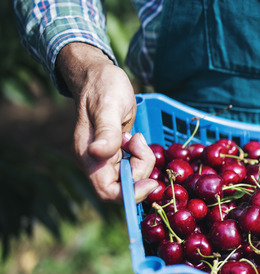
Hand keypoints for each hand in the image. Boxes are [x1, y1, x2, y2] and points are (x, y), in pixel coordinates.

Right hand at [56, 43, 156, 202]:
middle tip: (140, 143)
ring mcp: (106, 158)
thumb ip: (106, 132)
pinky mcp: (117, 153)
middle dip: (140, 170)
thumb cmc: (103, 87)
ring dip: (142, 160)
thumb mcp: (109, 107)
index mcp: (89, 156)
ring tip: (136, 136)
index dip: (131, 193)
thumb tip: (97, 154)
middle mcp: (96, 162)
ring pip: (132, 176)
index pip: (108, 192)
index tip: (151, 180)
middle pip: (125, 186)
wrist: (99, 75)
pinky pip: (134, 165)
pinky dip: (141, 156)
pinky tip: (136, 138)